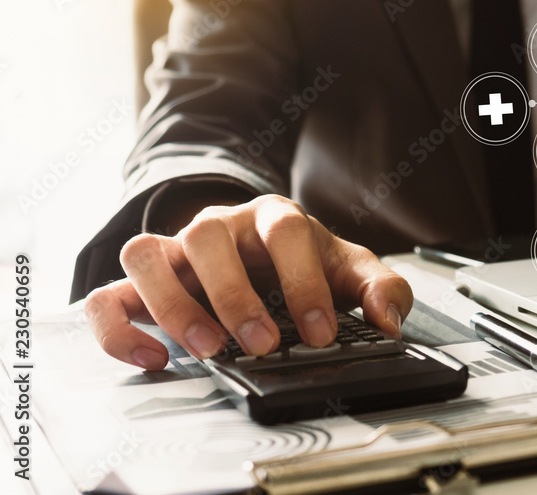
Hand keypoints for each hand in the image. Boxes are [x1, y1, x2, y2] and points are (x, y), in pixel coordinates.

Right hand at [84, 195, 412, 370]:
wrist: (265, 253)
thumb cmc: (307, 262)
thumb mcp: (352, 271)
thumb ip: (382, 290)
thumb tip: (388, 322)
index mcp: (275, 217)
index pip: (286, 232)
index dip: (303, 282)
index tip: (320, 333)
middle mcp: (220, 226)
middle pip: (208, 235)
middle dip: (234, 294)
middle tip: (261, 343)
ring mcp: (177, 251)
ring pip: (147, 253)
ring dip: (171, 302)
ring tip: (207, 348)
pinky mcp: (145, 284)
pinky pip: (109, 295)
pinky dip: (118, 328)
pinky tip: (154, 358)